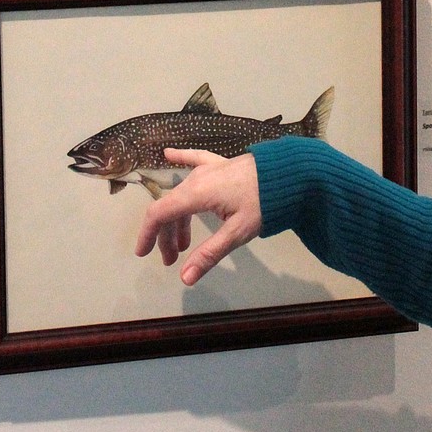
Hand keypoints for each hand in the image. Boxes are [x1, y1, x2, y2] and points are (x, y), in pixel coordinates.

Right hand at [134, 148, 261, 285]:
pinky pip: (195, 159)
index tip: (143, 252)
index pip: (160, 213)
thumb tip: (184, 278)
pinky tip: (168, 153)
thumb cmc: (264, 202)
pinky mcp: (220, 164)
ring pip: (182, 194)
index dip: (147, 234)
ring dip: (177, 219)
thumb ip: (209, 253)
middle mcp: (196, 179)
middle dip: (166, 235)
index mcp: (196, 194)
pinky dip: (181, 158)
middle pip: (170, 207)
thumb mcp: (237, 232)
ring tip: (183, 245)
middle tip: (171, 259)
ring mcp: (208, 169)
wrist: (289, 173)